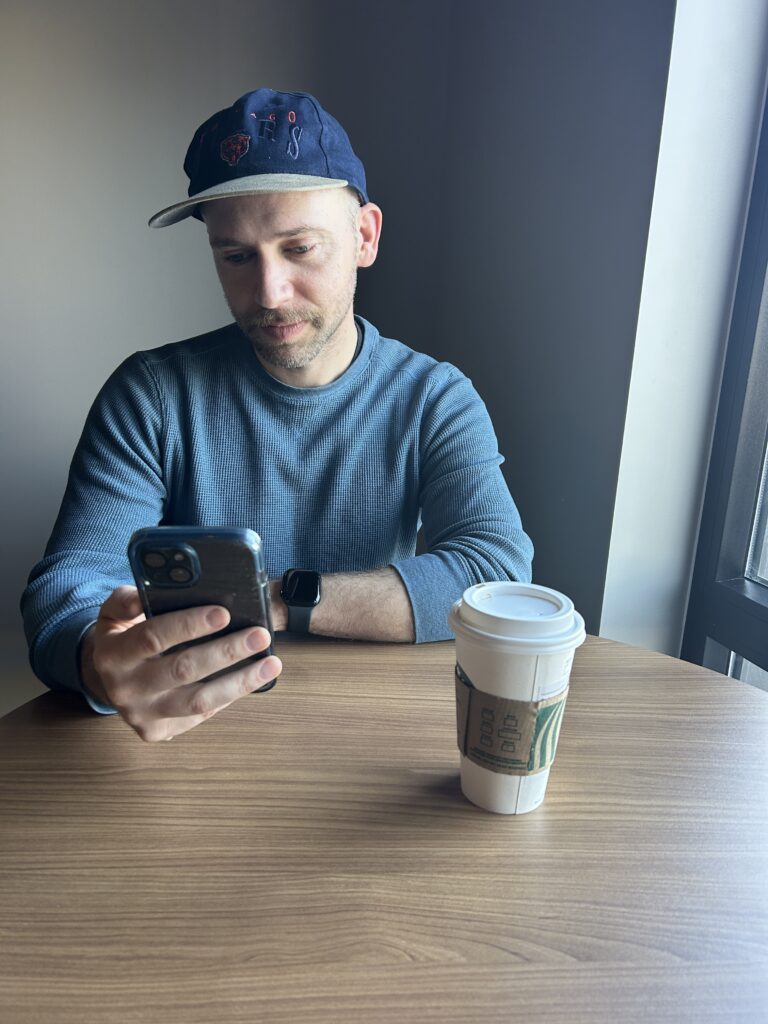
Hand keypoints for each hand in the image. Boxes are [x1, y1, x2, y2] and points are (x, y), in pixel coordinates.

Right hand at [79, 585, 281, 741]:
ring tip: (271, 664)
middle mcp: (124, 689)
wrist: (106, 681)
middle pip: (183, 670)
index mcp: (112, 654)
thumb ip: (129, 598)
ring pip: (198, 701)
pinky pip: (201, 715)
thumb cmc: (122, 638)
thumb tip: (154, 588)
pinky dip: (230, 695)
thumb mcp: (114, 613)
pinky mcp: (158, 731)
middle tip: (259, 635)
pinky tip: (252, 679)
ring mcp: (141, 714)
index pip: (153, 637)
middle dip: (226, 651)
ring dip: (240, 681)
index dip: (189, 625)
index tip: (223, 613)